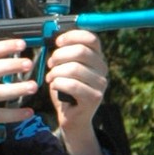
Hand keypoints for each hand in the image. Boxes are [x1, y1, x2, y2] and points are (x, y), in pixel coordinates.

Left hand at [45, 29, 108, 154]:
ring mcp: (100, 85)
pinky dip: (58, 83)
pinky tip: (54, 86)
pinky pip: (72, 85)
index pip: (91, 38)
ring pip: (74, 69)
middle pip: (81, 51)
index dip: (72, 36)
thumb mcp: (64, 68)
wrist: (72, 118)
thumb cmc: (66, 91)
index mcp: (97, 58)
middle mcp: (103, 69)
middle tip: (50, 64)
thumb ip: (64, 53)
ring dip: (56, 72)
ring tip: (50, 77)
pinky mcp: (93, 98)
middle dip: (60, 55)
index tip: (57, 42)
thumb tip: (55, 37)